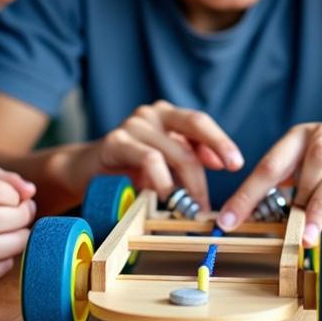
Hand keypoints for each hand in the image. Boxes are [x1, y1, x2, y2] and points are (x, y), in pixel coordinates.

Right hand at [87, 100, 243, 210]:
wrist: (85, 171)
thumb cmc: (130, 168)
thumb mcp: (166, 162)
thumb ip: (190, 157)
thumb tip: (219, 163)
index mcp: (168, 114)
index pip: (200, 122)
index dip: (220, 142)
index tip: (236, 164)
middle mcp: (153, 113)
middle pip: (193, 126)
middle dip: (213, 157)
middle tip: (215, 195)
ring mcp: (134, 124)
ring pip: (174, 150)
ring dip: (188, 184)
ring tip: (191, 208)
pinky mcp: (116, 141)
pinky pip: (149, 159)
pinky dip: (162, 180)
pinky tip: (166, 195)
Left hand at [217, 122, 321, 246]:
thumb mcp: (304, 178)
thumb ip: (278, 190)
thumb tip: (238, 217)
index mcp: (304, 137)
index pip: (272, 163)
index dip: (249, 194)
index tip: (229, 222)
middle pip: (315, 158)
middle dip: (300, 195)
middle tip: (288, 229)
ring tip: (310, 236)